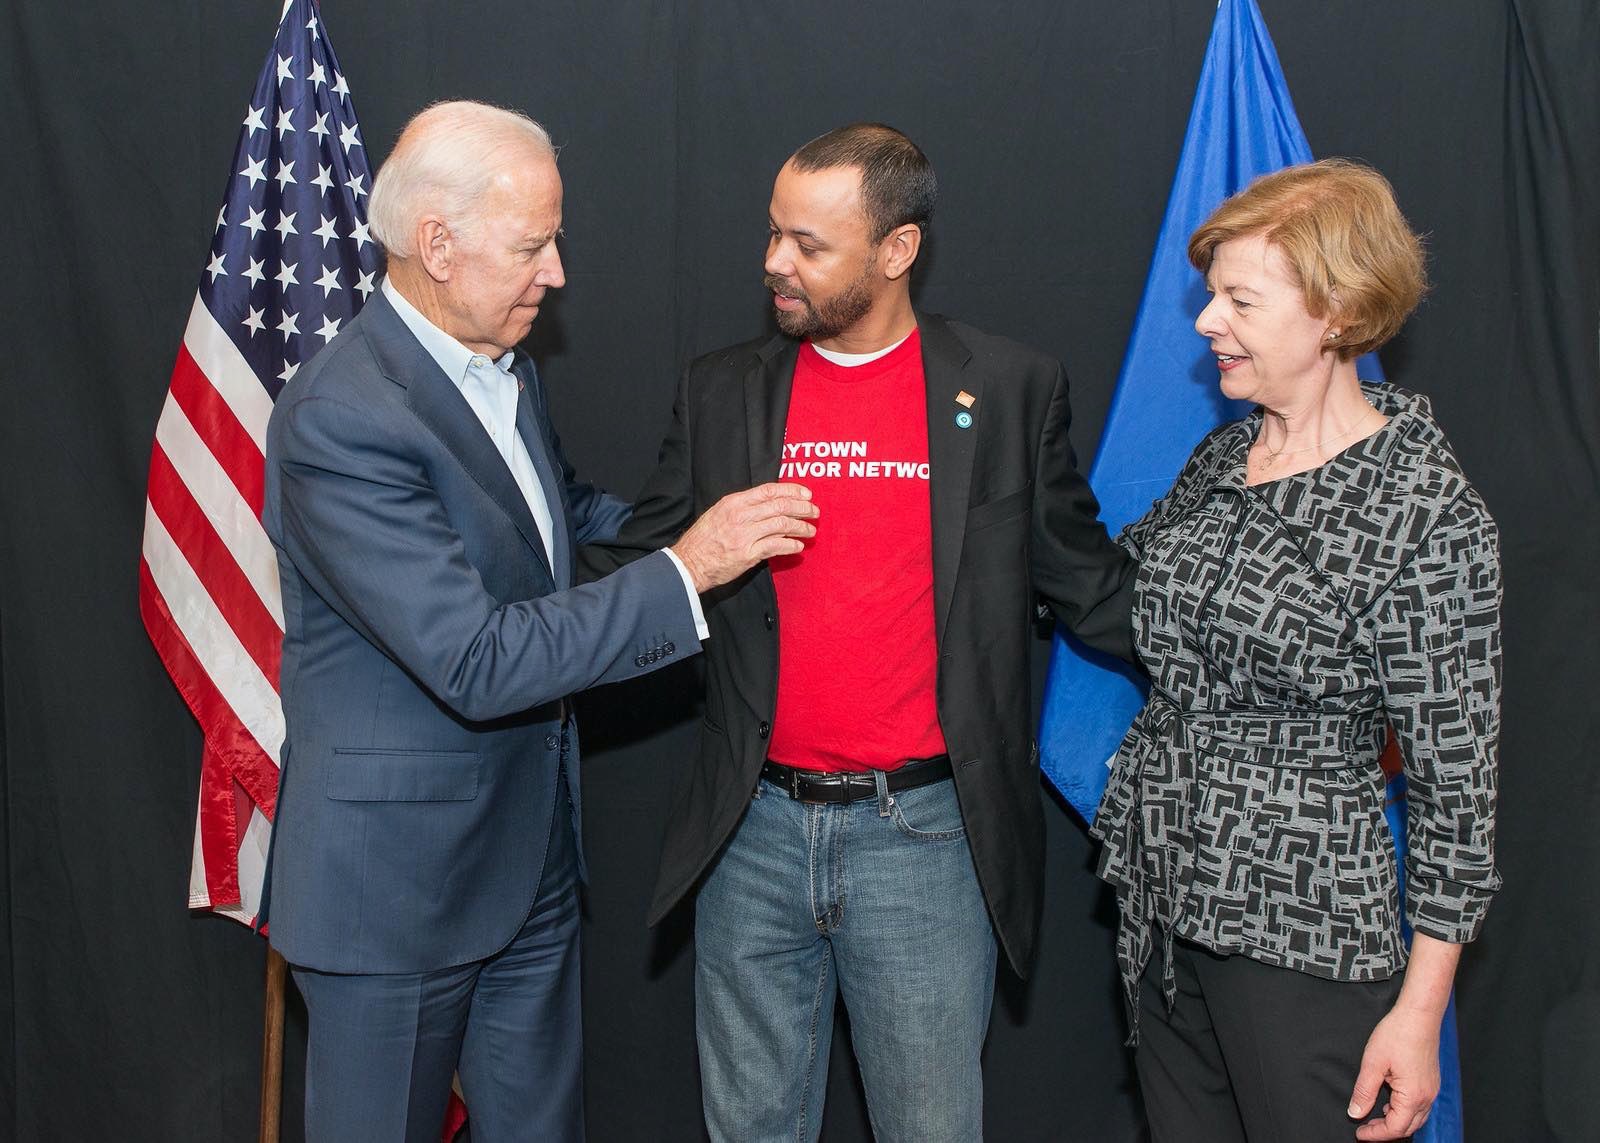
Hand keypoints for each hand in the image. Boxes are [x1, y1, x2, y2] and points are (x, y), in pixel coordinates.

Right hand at [670, 483, 817, 591]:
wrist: (689, 563)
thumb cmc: (704, 539)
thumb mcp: (719, 513)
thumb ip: (743, 507)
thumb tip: (770, 504)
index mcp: (734, 502)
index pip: (769, 490)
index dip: (792, 491)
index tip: (806, 495)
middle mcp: (740, 516)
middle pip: (780, 506)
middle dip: (802, 508)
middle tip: (814, 512)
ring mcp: (744, 535)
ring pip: (782, 525)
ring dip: (801, 527)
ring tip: (810, 530)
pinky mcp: (747, 555)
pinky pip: (776, 546)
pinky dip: (791, 545)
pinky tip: (798, 546)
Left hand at [1348, 1004, 1441, 1139]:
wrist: (1419, 1015)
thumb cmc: (1398, 1034)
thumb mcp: (1373, 1063)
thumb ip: (1364, 1091)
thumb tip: (1355, 1112)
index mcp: (1413, 1096)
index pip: (1395, 1129)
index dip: (1375, 1135)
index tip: (1359, 1133)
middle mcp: (1427, 1097)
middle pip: (1407, 1128)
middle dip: (1385, 1132)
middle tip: (1364, 1128)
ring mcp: (1431, 1090)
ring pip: (1415, 1119)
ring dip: (1395, 1122)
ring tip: (1374, 1117)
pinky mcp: (1431, 1082)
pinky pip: (1419, 1107)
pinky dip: (1404, 1111)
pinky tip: (1389, 1103)